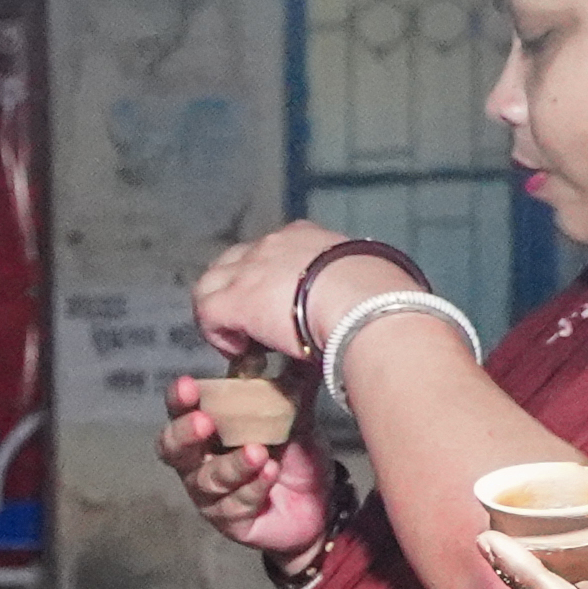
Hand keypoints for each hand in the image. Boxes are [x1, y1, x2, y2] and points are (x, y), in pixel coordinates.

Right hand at [152, 378, 331, 561]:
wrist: (323, 507)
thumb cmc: (297, 460)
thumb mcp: (295, 420)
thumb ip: (286, 390)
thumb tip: (294, 344)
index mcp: (209, 433)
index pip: (181, 413)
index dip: (179, 400)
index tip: (189, 385)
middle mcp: (200, 463)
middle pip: (174, 450)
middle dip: (185, 434)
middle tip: (205, 422)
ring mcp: (211, 497)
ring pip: (207, 480)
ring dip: (232, 464)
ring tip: (259, 452)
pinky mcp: (230, 522)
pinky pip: (234, 505)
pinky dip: (253, 488)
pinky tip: (270, 475)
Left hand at [189, 221, 403, 365]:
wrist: (365, 305)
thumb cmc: (380, 299)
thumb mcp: (366, 281)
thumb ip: (353, 288)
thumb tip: (365, 309)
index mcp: (308, 237)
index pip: (275, 250)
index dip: (271, 277)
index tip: (285, 303)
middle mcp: (273, 245)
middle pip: (234, 261)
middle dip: (237, 288)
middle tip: (252, 323)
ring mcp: (249, 269)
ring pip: (211, 284)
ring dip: (222, 312)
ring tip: (241, 340)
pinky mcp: (234, 298)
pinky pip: (207, 313)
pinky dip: (219, 334)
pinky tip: (242, 351)